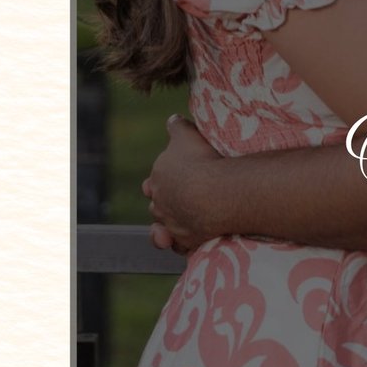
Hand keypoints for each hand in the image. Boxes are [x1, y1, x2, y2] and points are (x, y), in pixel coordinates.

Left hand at [144, 114, 219, 254]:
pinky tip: (192, 240)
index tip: (170, 180)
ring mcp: (172, 225)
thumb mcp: (187, 136)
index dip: (161, 182)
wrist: (214, 193)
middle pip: (158, 207)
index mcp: (157, 179)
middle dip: (166, 204)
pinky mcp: (186, 242)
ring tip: (186, 220)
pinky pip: (181, 246)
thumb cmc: (201, 160)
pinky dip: (183, 244)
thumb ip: (177, 128)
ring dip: (171, 225)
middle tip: (183, 199)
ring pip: (165, 229)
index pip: (152, 184)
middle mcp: (160, 204)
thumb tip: (172, 119)